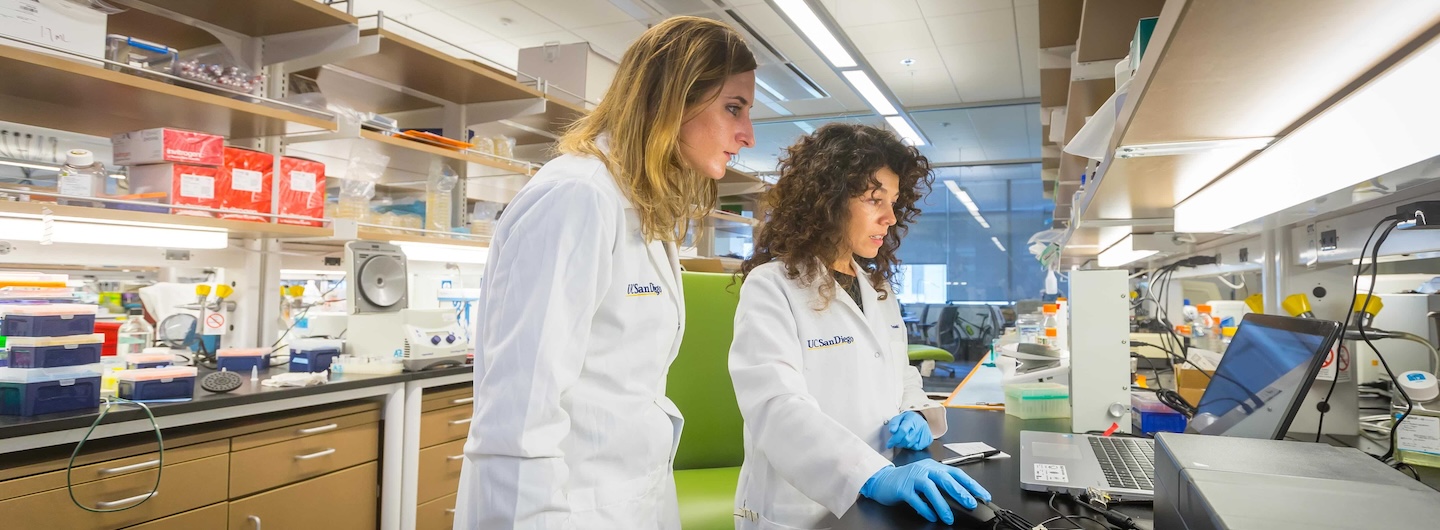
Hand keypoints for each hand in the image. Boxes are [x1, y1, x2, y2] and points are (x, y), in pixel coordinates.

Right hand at [859, 459, 991, 524]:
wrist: (882, 480)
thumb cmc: (907, 480)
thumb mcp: (926, 478)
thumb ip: (941, 485)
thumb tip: (961, 498)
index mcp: (934, 467)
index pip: (957, 474)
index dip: (971, 484)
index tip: (983, 495)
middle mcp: (925, 470)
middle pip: (945, 479)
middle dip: (960, 492)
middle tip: (970, 503)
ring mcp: (913, 478)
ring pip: (931, 490)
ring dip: (942, 505)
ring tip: (949, 517)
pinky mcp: (903, 488)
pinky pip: (916, 500)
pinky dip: (925, 509)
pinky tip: (931, 516)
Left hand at [885, 411, 931, 450]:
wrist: (918, 419)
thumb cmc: (907, 419)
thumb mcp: (898, 418)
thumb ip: (894, 423)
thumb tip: (892, 430)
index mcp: (911, 419)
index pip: (903, 430)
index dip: (895, 439)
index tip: (889, 444)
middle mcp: (920, 425)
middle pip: (907, 439)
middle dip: (899, 443)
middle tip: (896, 441)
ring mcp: (925, 432)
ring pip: (912, 445)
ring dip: (905, 445)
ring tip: (903, 439)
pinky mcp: (929, 439)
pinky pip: (918, 447)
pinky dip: (912, 446)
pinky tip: (911, 441)